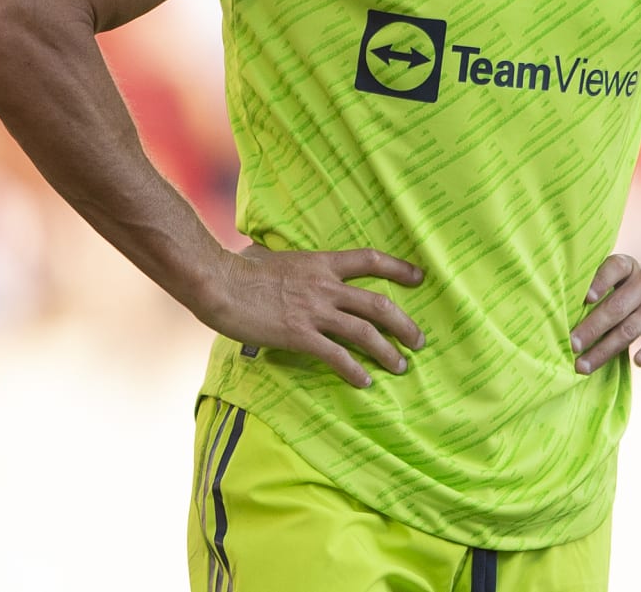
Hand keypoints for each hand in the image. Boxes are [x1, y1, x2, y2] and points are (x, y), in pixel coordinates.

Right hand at [211, 244, 426, 388]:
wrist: (220, 283)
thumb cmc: (240, 269)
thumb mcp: (276, 258)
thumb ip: (293, 266)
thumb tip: (286, 265)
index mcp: (322, 263)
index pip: (370, 260)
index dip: (399, 268)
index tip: (420, 277)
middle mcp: (325, 286)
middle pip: (378, 304)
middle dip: (404, 324)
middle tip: (419, 340)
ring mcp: (314, 311)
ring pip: (364, 332)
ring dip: (387, 351)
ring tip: (401, 366)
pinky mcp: (300, 335)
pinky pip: (336, 355)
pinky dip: (355, 370)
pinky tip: (365, 382)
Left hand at [569, 253, 640, 374]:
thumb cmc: (640, 294)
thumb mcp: (627, 282)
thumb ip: (603, 291)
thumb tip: (559, 314)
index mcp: (631, 269)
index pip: (615, 268)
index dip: (601, 281)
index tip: (586, 298)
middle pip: (616, 306)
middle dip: (591, 328)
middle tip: (571, 345)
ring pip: (630, 329)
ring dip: (604, 350)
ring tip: (583, 366)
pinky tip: (638, 362)